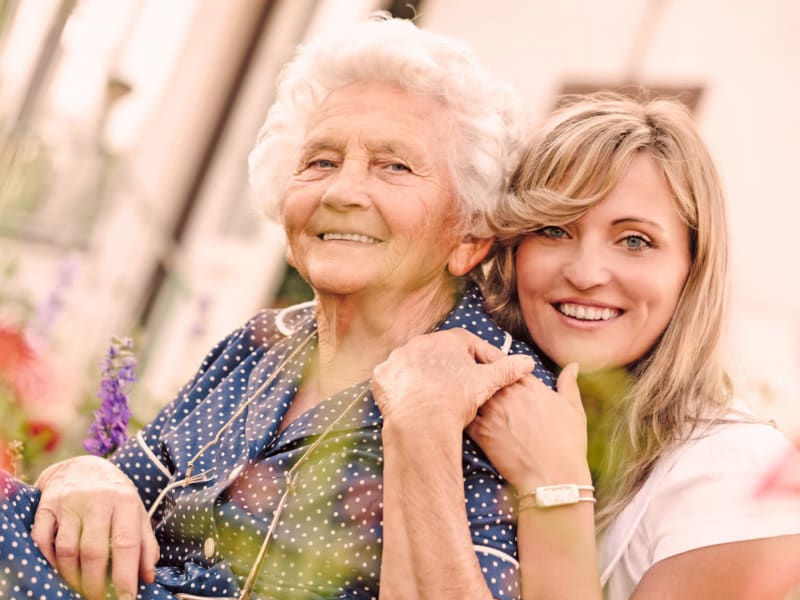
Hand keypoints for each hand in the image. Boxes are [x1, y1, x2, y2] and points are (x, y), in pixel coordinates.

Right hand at [31, 456, 158, 599]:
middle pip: (94, 551)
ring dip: (72, 577)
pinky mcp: (46, 506)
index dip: (125, 575)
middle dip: (96, 583)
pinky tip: (58, 571)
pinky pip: (42, 540)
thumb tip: (148, 576)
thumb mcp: (136, 512)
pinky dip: (49, 560)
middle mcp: (97, 500)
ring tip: (81, 589)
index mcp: (125, 501)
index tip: (127, 598)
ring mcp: (69, 503)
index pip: (126, 543)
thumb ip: (145, 543)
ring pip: (67, 549)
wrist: (82, 466)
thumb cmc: (115, 495)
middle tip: (100, 599)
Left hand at [372, 328, 534, 433]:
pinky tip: (410, 400)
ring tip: (434, 396)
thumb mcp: (487, 382)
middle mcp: (420, 342)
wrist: (422, 419)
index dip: (479, 356)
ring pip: (415, 364)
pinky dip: (401, 387)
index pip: (467, 342)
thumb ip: (507, 369)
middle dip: (449, 366)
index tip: (486, 371)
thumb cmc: (456, 398)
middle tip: (459, 386)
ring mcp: (398, 358)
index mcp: (447, 340)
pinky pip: (393, 378)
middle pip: (439, 352)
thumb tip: (528, 362)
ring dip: (424, 375)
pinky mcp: (382, 376)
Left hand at [466, 364, 590, 491]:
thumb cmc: (568, 443)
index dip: (492, 362)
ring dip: (465, 392)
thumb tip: (574, 365)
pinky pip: (463, 417)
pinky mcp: (481, 433)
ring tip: (459, 393)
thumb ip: (569, 383)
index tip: (487, 365)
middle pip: (481, 374)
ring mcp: (492, 413)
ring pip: (469, 393)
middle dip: (473, 373)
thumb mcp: (573, 409)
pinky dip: (460, 415)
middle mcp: (507, 394)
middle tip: (466, 375)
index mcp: (527, 385)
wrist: (554, 477)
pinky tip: (459, 417)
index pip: (502, 362)